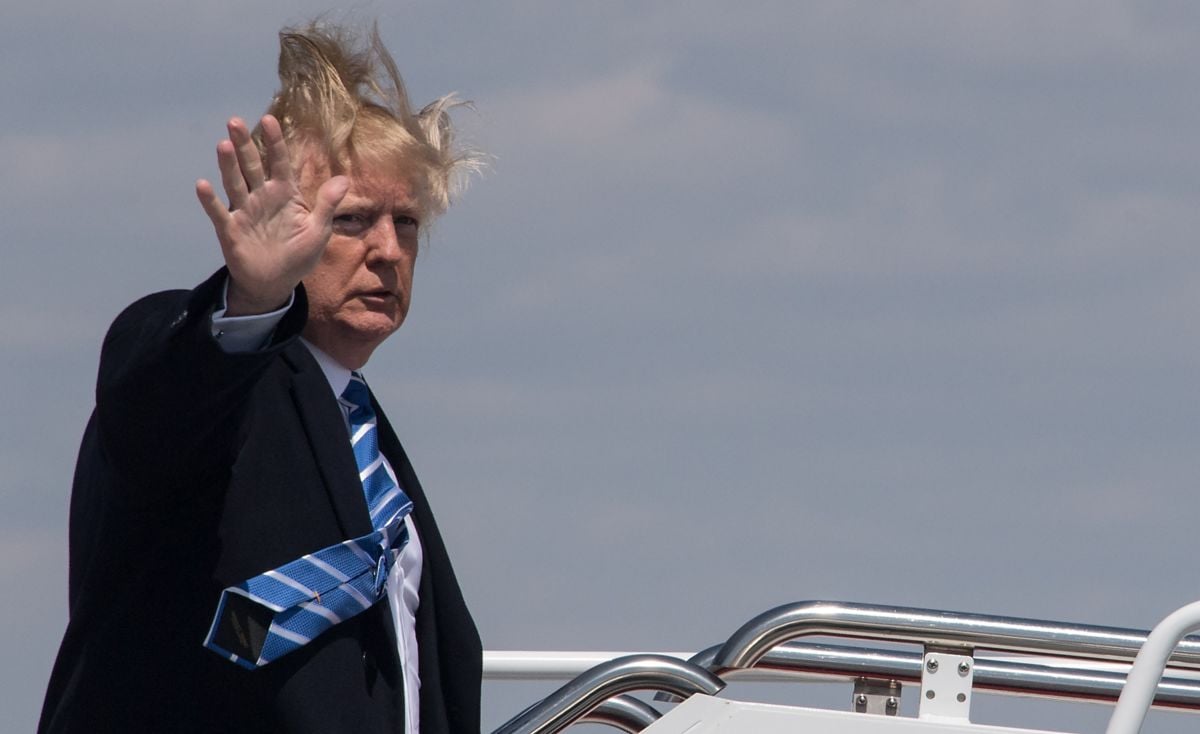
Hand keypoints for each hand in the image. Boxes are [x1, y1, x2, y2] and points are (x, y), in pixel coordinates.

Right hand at [195, 115, 348, 315]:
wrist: (275, 283)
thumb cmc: (298, 255)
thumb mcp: (318, 231)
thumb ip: (327, 205)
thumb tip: (344, 180)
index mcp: (285, 194)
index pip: (280, 162)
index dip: (275, 142)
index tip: (270, 119)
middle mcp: (262, 197)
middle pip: (252, 166)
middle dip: (244, 145)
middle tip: (235, 122)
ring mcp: (244, 211)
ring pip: (235, 183)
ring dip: (228, 165)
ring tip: (223, 145)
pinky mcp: (230, 229)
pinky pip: (219, 212)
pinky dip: (211, 200)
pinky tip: (203, 185)